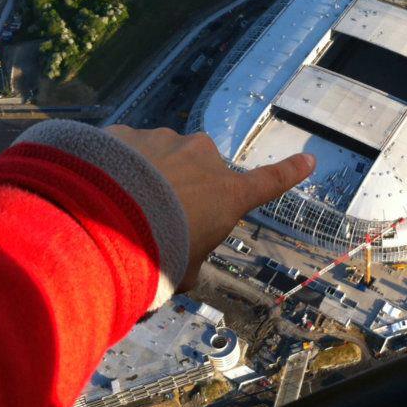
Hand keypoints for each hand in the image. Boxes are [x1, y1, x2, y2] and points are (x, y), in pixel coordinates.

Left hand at [106, 126, 314, 290]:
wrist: (100, 219)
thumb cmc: (155, 253)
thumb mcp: (182, 273)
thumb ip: (189, 264)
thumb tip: (181, 268)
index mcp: (226, 193)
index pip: (268, 182)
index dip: (290, 172)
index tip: (308, 159)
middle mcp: (201, 158)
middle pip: (198, 171)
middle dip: (183, 187)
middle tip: (155, 219)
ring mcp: (162, 140)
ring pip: (160, 157)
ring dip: (147, 176)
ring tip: (119, 208)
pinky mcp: (126, 133)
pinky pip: (125, 151)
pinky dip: (116, 167)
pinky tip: (97, 190)